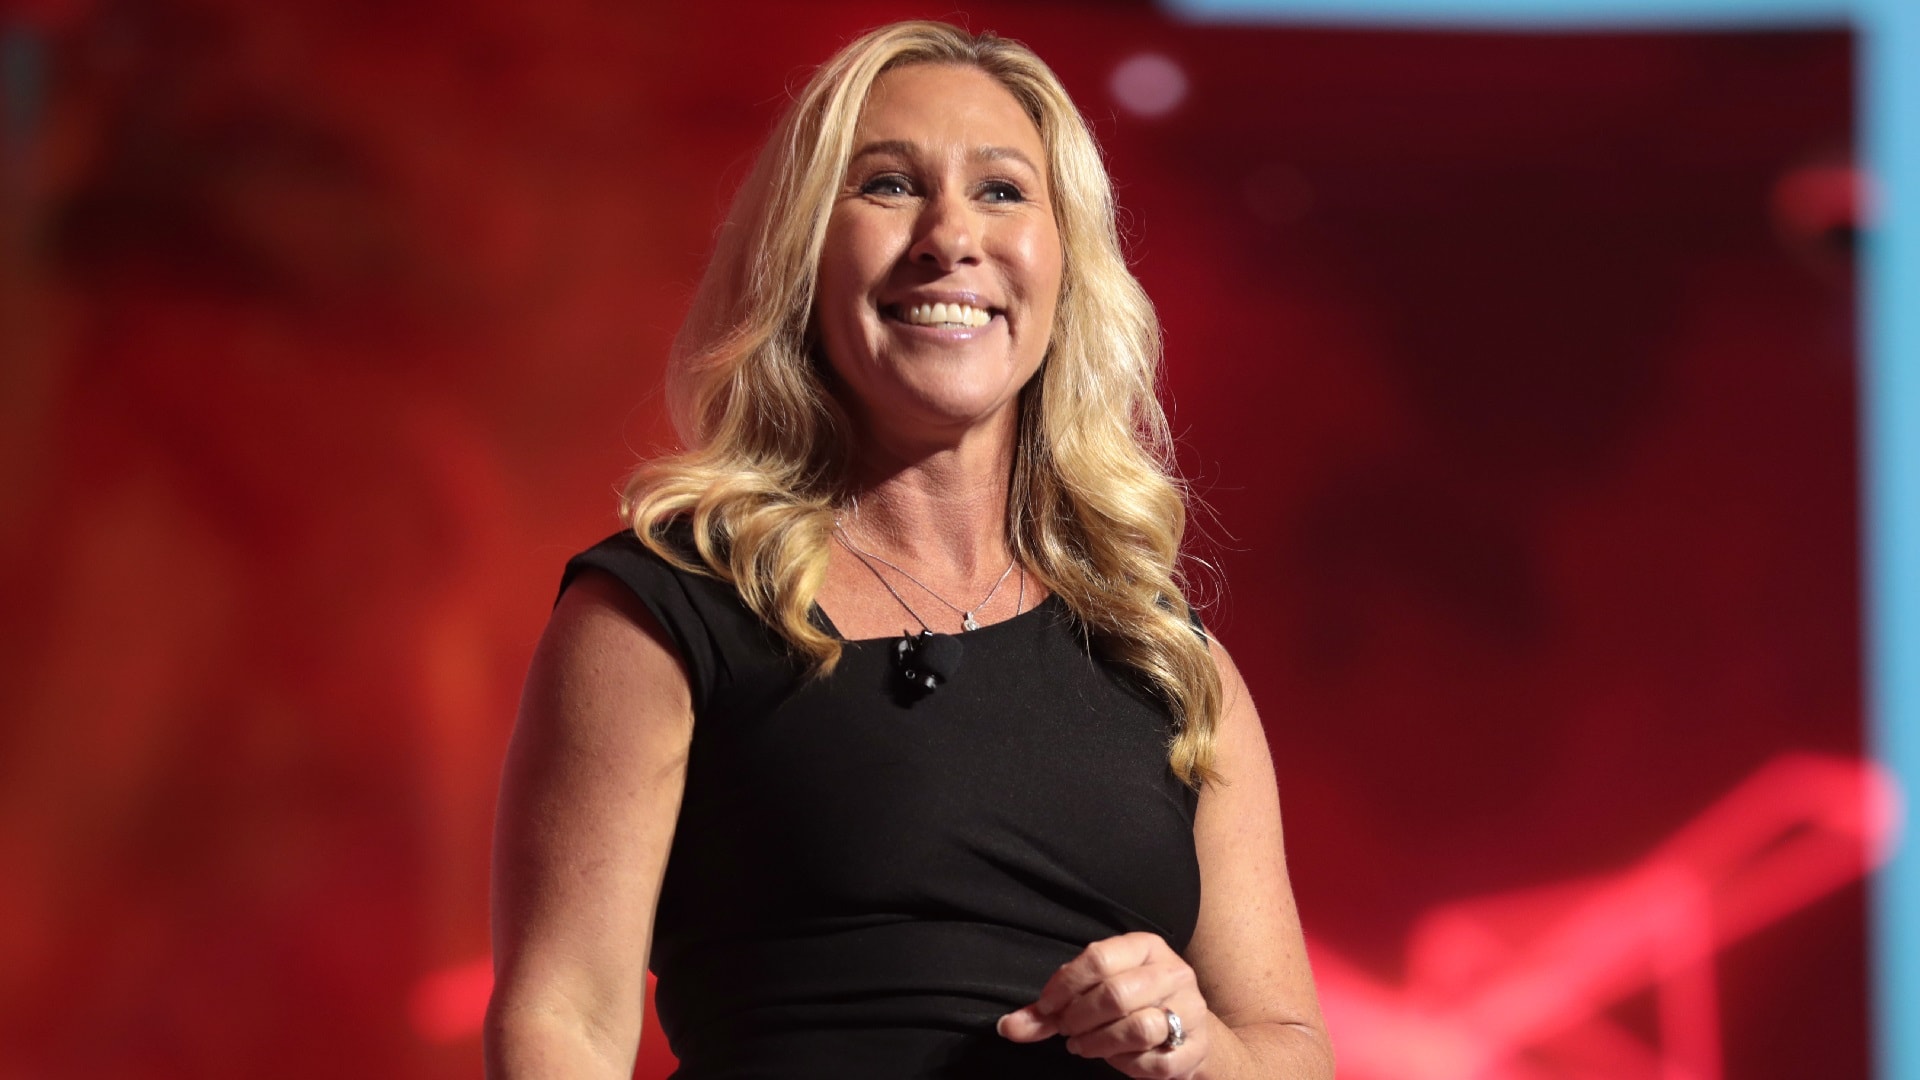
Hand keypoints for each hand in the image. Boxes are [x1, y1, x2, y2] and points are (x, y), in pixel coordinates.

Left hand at [997, 932, 1211, 1078]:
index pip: (1098, 958)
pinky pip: (1155, 1063)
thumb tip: (1008, 1027)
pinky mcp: (1196, 1047)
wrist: (1190, 1032)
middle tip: (1067, 1031)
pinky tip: (1116, 1059)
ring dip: (1100, 1043)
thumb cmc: (1132, 1005)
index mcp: (1146, 947)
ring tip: (1084, 1046)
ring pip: (1138, 1028)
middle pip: (1116, 994)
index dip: (1064, 986)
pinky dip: (1127, 1066)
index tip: (1046, 1007)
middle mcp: (1173, 972)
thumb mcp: (1095, 992)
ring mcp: (1191, 1010)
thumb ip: (1050, 1010)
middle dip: (1079, 1018)